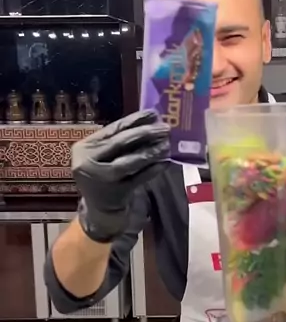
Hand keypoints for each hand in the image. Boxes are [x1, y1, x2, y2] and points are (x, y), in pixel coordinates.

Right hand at [72, 110, 169, 242]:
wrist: (98, 208)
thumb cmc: (104, 174)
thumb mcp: (103, 155)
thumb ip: (119, 139)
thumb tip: (151, 120)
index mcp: (83, 147)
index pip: (113, 129)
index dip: (135, 120)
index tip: (153, 113)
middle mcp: (88, 162)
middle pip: (120, 143)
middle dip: (145, 134)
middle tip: (165, 128)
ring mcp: (101, 179)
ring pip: (129, 161)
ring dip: (150, 152)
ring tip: (166, 145)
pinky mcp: (115, 194)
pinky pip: (138, 179)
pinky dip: (152, 170)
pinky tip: (165, 163)